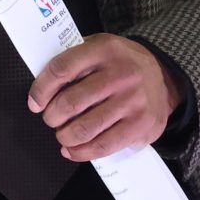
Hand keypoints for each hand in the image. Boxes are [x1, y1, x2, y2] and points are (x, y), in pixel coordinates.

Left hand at [27, 34, 179, 161]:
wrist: (164, 77)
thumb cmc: (123, 64)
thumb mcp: (102, 47)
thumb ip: (75, 59)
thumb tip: (43, 84)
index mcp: (105, 49)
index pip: (62, 69)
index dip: (42, 89)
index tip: (35, 101)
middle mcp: (121, 74)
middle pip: (71, 102)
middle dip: (52, 116)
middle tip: (51, 119)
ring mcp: (132, 101)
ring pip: (84, 128)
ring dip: (64, 136)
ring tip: (62, 135)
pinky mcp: (140, 126)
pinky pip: (103, 145)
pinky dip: (81, 152)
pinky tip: (73, 150)